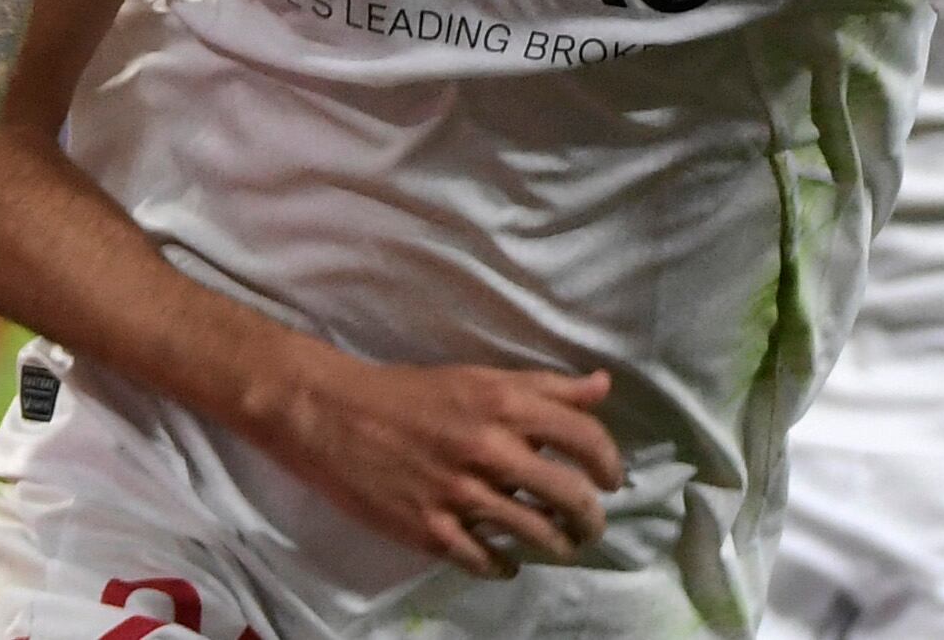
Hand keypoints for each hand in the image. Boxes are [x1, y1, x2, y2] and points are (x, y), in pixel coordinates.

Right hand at [248, 344, 624, 579]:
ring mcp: (460, 494)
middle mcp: (489, 449)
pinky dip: (505, 565)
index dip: (610, 464)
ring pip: (537, 535)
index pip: (586, 438)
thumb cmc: (409, 394)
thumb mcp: (478, 378)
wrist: (332, 416)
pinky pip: (488, 561)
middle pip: (571, 496)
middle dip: (591, 518)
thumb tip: (602, 387)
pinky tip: (507, 560)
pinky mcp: (431, 530)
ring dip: (558, 546)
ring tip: (559, 545)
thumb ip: (544, 387)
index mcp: (503, 403)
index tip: (611, 479)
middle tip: (590, 524)